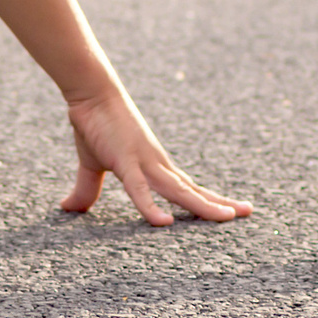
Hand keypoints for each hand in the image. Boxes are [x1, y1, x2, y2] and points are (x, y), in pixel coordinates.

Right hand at [59, 87, 255, 226]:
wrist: (91, 94)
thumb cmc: (95, 126)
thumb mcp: (91, 165)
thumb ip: (87, 190)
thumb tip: (68, 209)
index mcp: (154, 167)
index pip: (188, 188)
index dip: (209, 200)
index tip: (232, 211)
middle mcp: (157, 165)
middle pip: (193, 190)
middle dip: (220, 203)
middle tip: (250, 212)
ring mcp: (145, 163)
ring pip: (178, 191)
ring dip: (203, 205)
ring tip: (227, 218)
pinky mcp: (126, 161)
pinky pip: (140, 189)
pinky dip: (151, 206)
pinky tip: (163, 223)